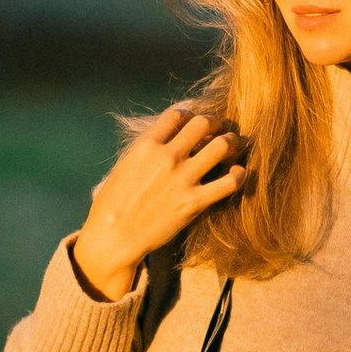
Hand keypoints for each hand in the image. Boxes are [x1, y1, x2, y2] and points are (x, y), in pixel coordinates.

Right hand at [72, 104, 246, 299]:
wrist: (113, 237)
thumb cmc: (111, 205)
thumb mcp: (122, 167)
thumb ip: (142, 151)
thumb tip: (154, 142)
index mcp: (146, 145)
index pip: (177, 114)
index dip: (190, 114)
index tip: (194, 122)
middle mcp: (166, 157)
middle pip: (203, 123)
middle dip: (215, 123)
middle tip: (219, 130)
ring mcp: (182, 179)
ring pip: (222, 146)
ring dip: (232, 142)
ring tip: (233, 146)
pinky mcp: (194, 203)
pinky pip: (229, 182)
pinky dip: (239, 175)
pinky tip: (238, 174)